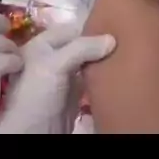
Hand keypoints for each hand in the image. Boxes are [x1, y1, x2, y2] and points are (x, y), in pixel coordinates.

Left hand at [0, 25, 115, 134]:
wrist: (35, 131)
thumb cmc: (37, 93)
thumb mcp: (54, 64)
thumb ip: (80, 49)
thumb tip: (111, 40)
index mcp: (41, 44)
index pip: (70, 29)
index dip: (90, 28)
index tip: (116, 27)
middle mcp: (52, 56)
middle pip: (80, 44)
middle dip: (98, 43)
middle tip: (123, 41)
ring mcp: (63, 75)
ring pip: (87, 60)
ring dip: (101, 58)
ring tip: (124, 53)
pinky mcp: (74, 92)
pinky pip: (91, 77)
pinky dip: (102, 74)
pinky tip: (116, 70)